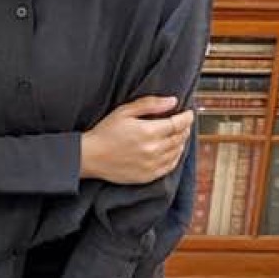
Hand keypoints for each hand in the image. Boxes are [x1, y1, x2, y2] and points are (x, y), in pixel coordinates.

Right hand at [80, 96, 194, 184]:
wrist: (90, 157)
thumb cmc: (105, 132)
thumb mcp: (124, 111)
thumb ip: (150, 104)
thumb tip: (173, 101)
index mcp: (149, 132)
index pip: (178, 123)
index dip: (186, 117)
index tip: (188, 113)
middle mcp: (154, 150)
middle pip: (180, 137)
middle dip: (184, 128)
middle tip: (183, 122)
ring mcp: (152, 165)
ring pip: (177, 152)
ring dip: (181, 142)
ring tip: (177, 135)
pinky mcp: (148, 176)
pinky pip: (170, 166)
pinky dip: (175, 157)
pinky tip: (172, 151)